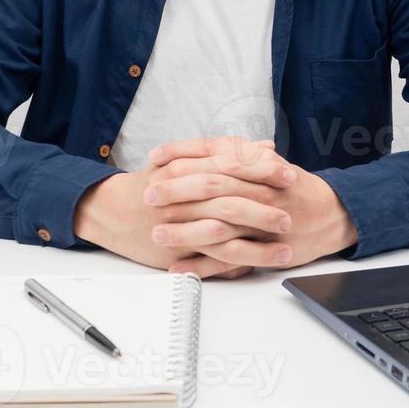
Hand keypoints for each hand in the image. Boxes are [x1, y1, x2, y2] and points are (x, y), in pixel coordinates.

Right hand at [72, 139, 295, 277]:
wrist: (115, 211)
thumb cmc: (157, 184)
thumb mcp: (188, 161)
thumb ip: (229, 153)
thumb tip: (267, 147)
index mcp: (188, 165)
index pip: (230, 163)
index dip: (261, 169)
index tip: (287, 173)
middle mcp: (183, 191)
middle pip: (230, 192)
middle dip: (265, 198)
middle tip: (293, 203)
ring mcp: (181, 220)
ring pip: (226, 225)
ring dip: (259, 231)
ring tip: (288, 236)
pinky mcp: (181, 246)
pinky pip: (217, 254)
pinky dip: (245, 257)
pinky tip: (267, 260)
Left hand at [146, 137, 359, 275]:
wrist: (332, 215)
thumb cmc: (292, 189)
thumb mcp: (267, 163)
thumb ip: (237, 154)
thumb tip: (201, 149)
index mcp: (257, 165)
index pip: (214, 152)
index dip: (182, 152)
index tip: (155, 157)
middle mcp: (259, 190)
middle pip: (212, 186)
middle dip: (176, 190)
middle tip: (148, 193)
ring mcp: (261, 222)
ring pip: (218, 225)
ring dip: (184, 230)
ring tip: (157, 233)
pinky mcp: (264, 250)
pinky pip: (229, 260)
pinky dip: (202, 265)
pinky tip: (178, 267)